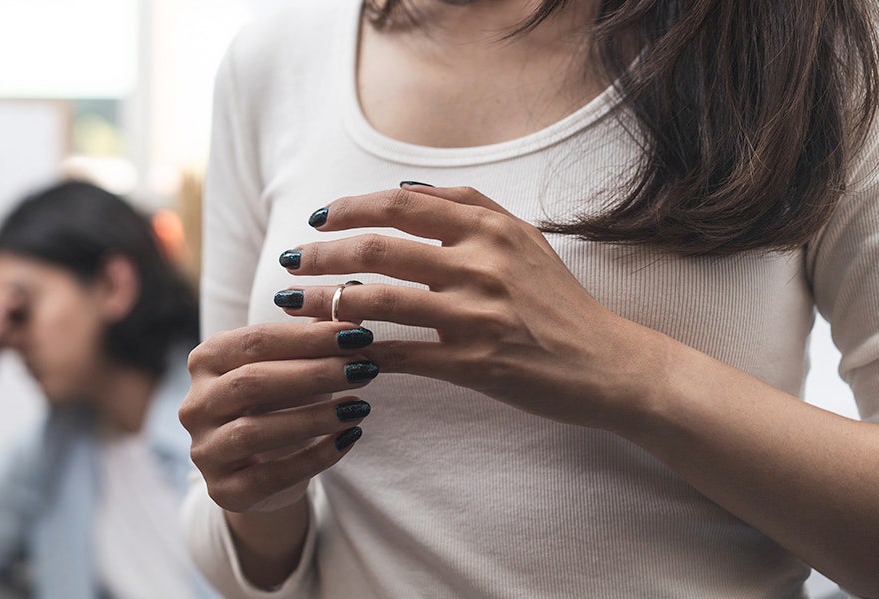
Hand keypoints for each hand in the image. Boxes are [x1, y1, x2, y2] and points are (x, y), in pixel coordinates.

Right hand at [180, 321, 378, 512]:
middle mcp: (195, 404)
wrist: (261, 470)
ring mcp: (204, 450)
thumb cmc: (279, 405)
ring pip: (255, 431)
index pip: (256, 341)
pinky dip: (314, 457)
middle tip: (365, 367)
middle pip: (252, 382)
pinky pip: (271, 475)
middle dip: (314, 374)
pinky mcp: (223, 491)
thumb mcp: (293, 368)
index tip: (359, 333)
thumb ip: (317, 339)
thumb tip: (356, 302)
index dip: (309, 337)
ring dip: (314, 416)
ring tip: (359, 405)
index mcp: (205, 361)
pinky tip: (349, 438)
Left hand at [275, 184, 665, 429]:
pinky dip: (357, 351)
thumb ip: (467, 206)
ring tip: (293, 304)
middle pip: (377, 248)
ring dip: (323, 303)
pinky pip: (397, 355)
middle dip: (321, 254)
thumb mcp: (522, 238)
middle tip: (289, 261)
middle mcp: (479, 266)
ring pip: (376, 302)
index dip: (349, 208)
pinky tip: (330, 350)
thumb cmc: (557, 300)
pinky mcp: (471, 365)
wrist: (607, 363)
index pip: (400, 204)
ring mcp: (473, 317)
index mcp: (489, 228)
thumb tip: (404, 187)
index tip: (318, 220)